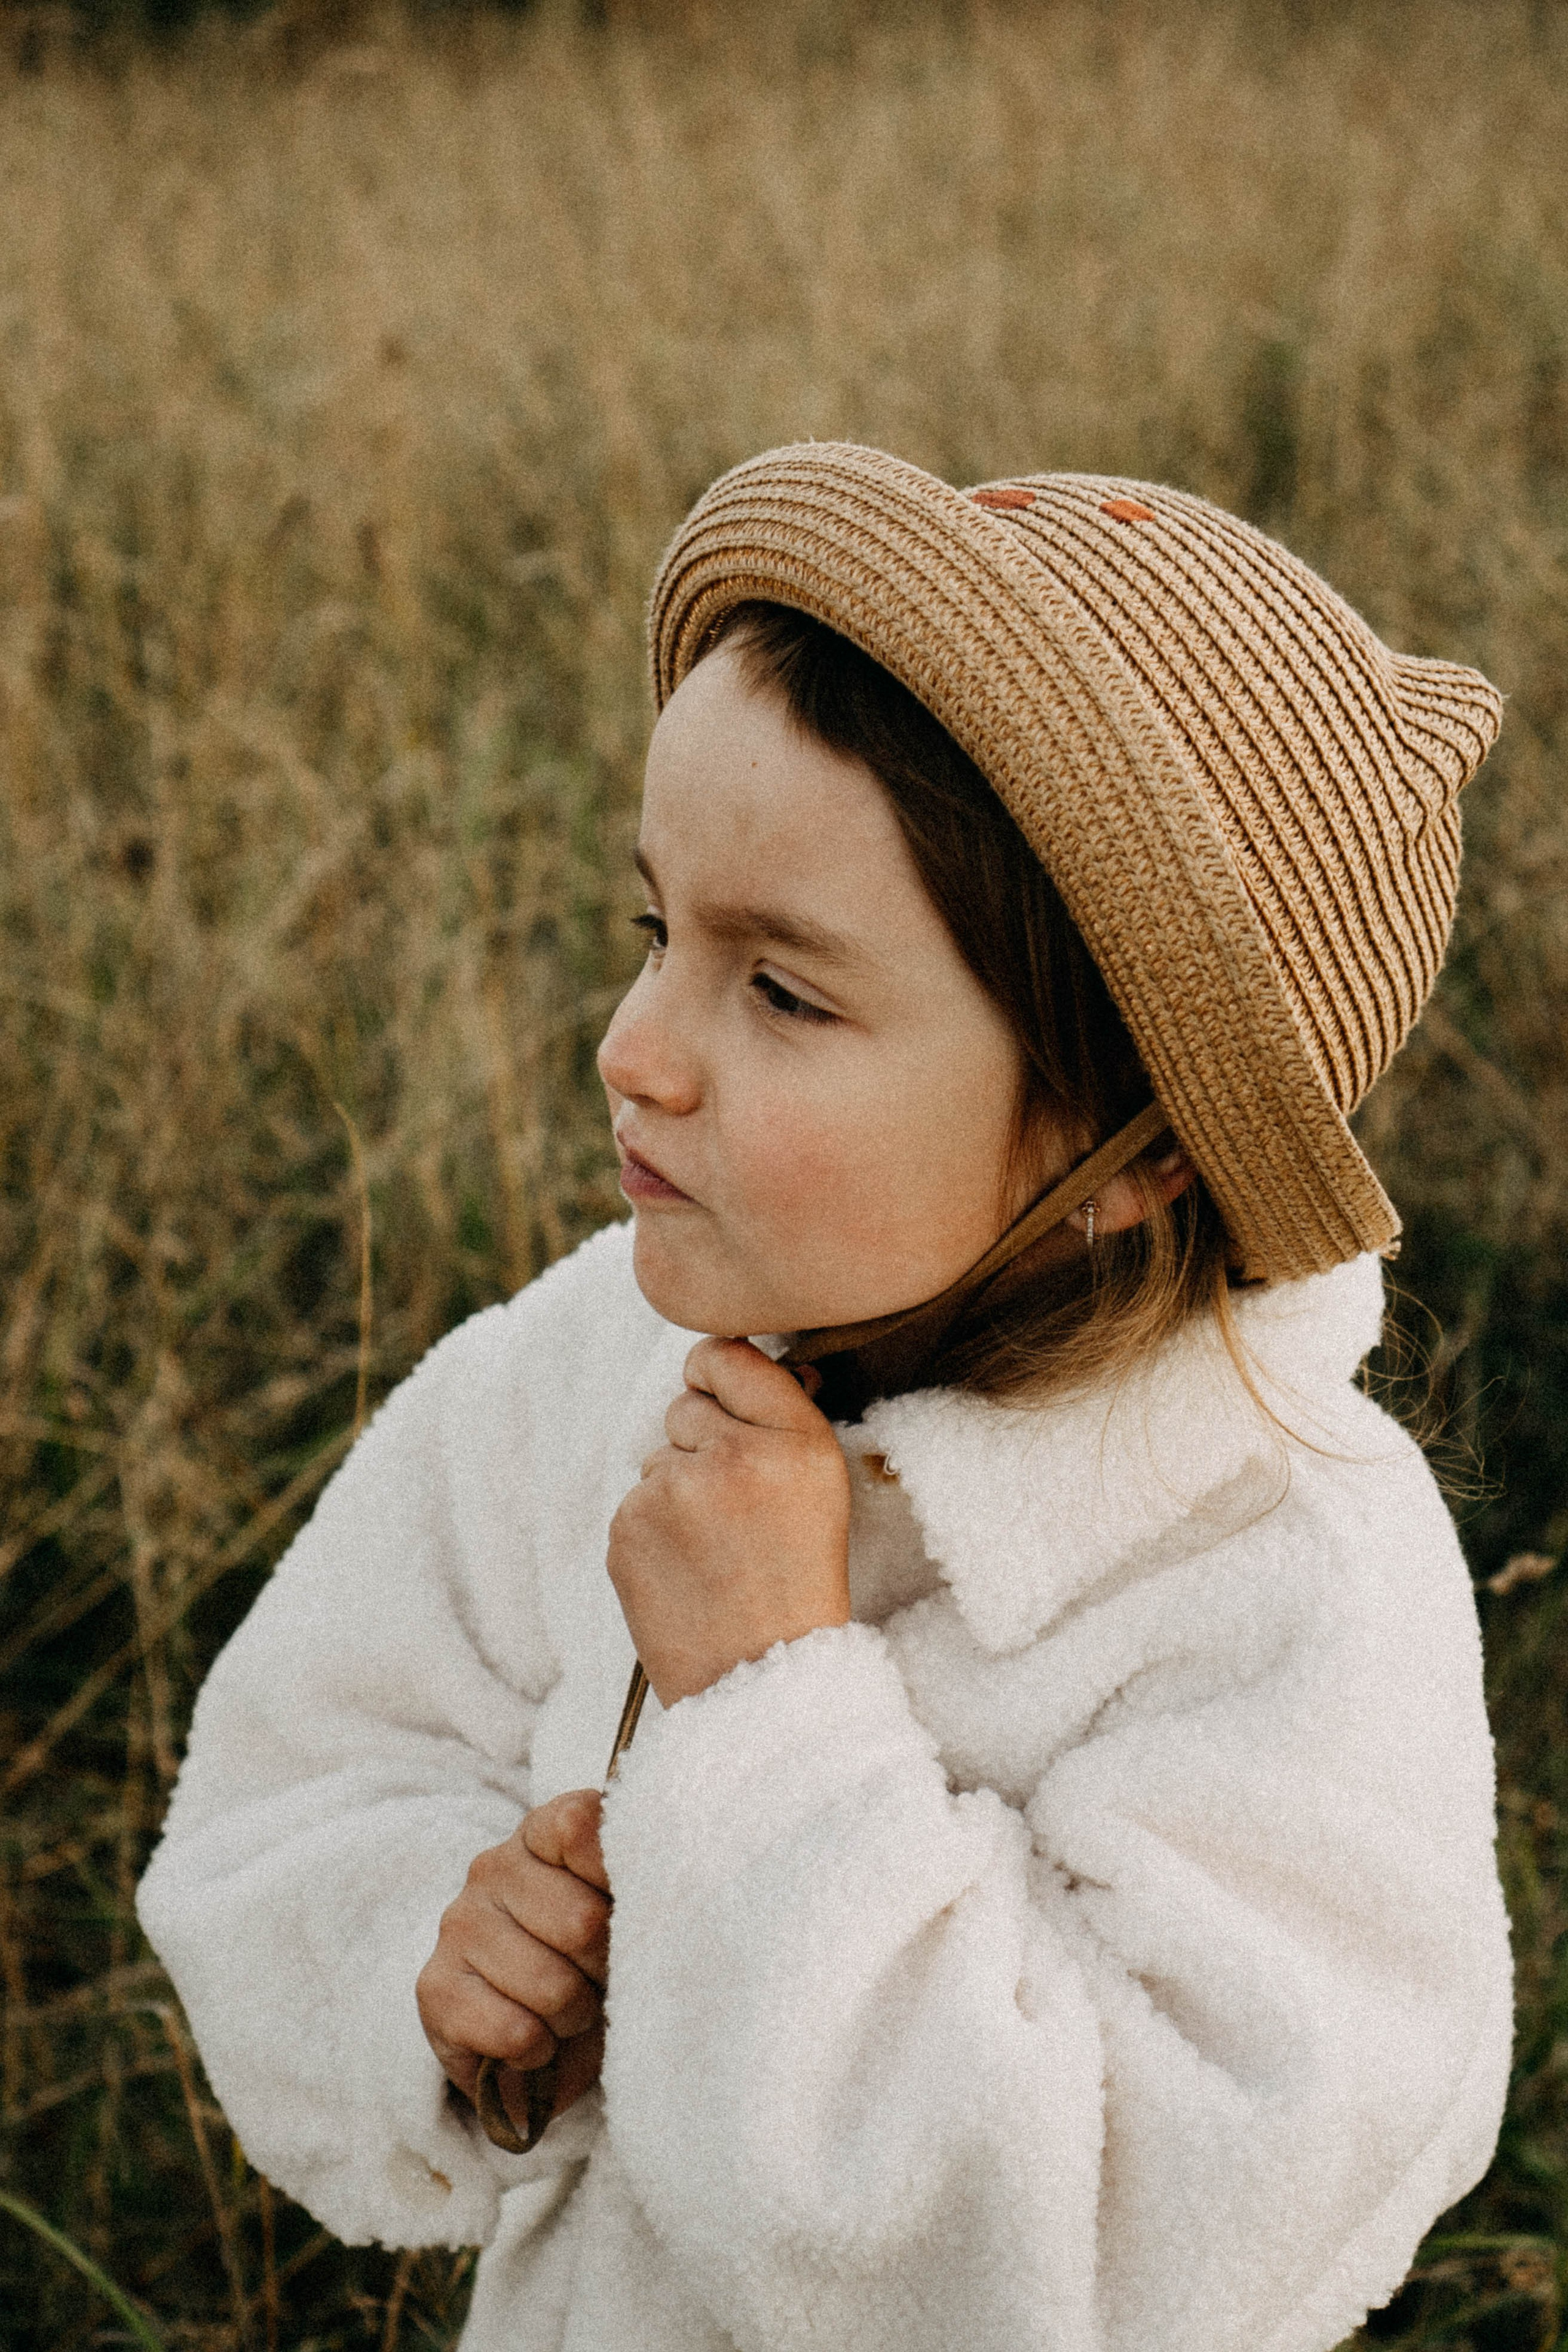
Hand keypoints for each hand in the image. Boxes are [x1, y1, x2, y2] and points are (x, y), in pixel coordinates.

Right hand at [416, 1789, 609, 2140]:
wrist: (530, 2038)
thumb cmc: (590, 1962)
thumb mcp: (622, 1912)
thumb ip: (637, 1884)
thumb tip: (661, 1891)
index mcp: (543, 1832)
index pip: (581, 1823)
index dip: (618, 1878)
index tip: (626, 1907)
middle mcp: (493, 1867)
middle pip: (581, 1922)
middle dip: (605, 1968)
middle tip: (600, 1978)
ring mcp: (458, 1924)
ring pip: (552, 1987)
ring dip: (576, 2017)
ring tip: (569, 2011)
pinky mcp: (435, 1988)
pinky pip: (514, 2033)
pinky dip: (539, 2051)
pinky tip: (536, 2041)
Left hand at [607, 1338, 851, 1707]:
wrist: (763, 1679)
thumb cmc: (799, 1578)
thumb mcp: (822, 1483)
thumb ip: (777, 1412)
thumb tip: (725, 1357)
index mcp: (795, 1439)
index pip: (727, 1356)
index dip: (719, 1375)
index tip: (725, 1400)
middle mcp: (732, 1456)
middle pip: (685, 1405)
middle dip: (703, 1442)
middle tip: (739, 1507)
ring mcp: (672, 1493)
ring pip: (657, 1457)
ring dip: (678, 1488)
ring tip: (716, 1548)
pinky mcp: (626, 1530)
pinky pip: (634, 1503)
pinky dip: (653, 1529)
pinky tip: (687, 1568)